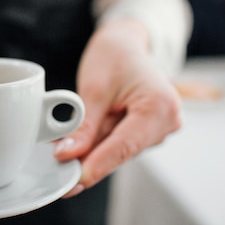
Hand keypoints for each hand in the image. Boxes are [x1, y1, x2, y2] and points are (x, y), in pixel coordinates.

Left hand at [54, 20, 180, 195]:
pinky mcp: (148, 131)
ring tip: (64, 145)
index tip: (74, 181)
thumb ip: (84, 126)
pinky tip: (80, 139)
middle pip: (122, 151)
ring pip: (119, 150)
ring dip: (92, 150)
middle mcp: (167, 121)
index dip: (97, 165)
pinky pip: (120, 144)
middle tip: (57, 168)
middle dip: (89, 159)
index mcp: (160, 106)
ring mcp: (160, 128)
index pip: (124, 145)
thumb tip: (67, 156)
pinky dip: (99, 143)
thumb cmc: (114, 57)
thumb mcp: (94, 89)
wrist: (126, 44)